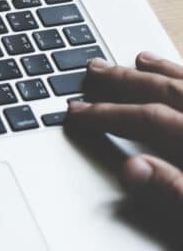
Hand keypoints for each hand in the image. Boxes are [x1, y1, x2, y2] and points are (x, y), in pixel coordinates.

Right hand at [67, 52, 182, 206]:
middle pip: (168, 93)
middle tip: (95, 70)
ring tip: (140, 60)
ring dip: (164, 72)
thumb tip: (132, 168)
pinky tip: (182, 77)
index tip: (78, 112)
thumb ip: (174, 190)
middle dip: (127, 81)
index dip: (108, 114)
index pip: (149, 119)